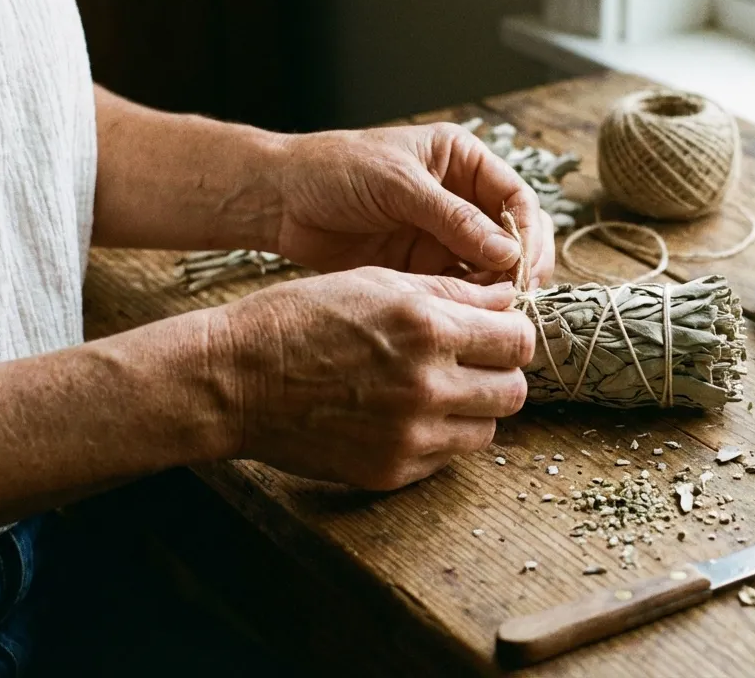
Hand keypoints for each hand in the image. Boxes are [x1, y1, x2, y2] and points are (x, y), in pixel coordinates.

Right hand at [209, 267, 534, 489]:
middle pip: (514, 391)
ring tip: (435, 390)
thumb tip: (507, 298)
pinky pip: (445, 458)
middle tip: (471, 363)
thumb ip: (450, 293)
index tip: (497, 333)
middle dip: (500, 374)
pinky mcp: (391, 472)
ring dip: (473, 410)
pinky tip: (401, 415)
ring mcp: (411, 436)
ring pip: (486, 430)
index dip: (513, 333)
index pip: (519, 340)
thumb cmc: (300, 318)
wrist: (235, 379)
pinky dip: (437, 438)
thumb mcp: (376, 283)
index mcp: (428, 329)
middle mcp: (428, 386)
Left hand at [273, 123, 554, 286]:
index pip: (517, 198)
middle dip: (519, 266)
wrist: (280, 199)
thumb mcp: (398, 186)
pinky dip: (468, 302)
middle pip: (514, 235)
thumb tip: (508, 253)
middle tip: (515, 297)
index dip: (527, 234)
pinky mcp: (424, 265)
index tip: (523, 268)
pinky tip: (466, 316)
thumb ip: (454, 219)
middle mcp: (461, 197)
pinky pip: (460, 286)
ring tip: (490, 311)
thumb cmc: (334, 171)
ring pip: (492, 267)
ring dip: (496, 289)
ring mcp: (444, 234)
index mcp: (463, 161)